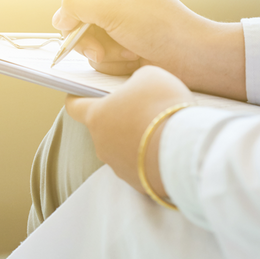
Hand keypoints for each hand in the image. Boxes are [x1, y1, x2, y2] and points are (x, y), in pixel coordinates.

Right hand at [53, 0, 246, 100]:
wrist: (190, 58)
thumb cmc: (160, 26)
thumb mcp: (113, 8)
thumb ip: (77, 4)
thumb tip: (59, 17)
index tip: (81, 12)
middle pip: (70, 13)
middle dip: (84, 34)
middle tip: (99, 45)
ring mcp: (112, 25)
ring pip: (81, 39)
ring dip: (102, 50)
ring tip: (127, 51)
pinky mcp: (116, 48)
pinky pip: (96, 56)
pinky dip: (112, 62)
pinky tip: (132, 60)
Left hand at [65, 66, 193, 196]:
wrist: (184, 149)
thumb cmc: (162, 106)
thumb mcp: (150, 76)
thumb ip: (135, 81)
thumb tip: (136, 90)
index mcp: (97, 116)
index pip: (74, 106)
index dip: (78, 98)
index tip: (81, 93)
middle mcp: (101, 144)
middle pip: (104, 127)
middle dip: (119, 117)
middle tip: (143, 108)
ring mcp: (117, 165)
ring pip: (122, 147)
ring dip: (135, 139)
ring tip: (161, 129)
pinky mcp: (136, 181)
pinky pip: (140, 164)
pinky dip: (150, 156)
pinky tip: (168, 148)